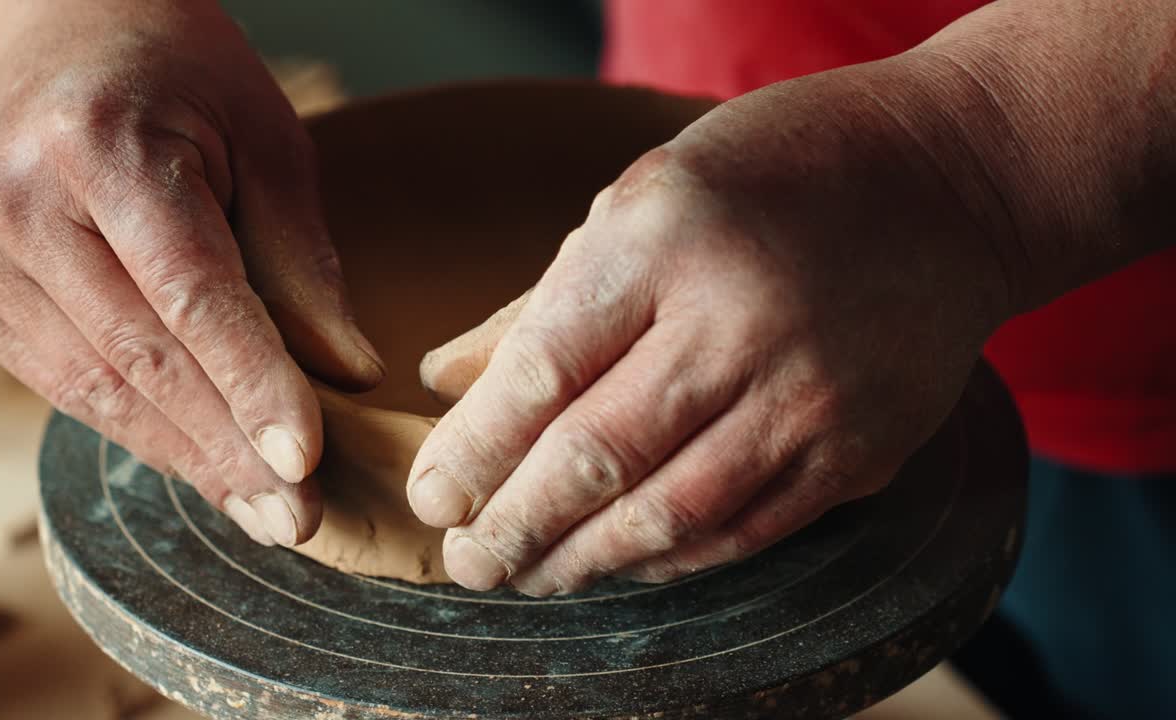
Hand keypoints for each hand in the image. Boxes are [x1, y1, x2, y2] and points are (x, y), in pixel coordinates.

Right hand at [0, 1, 382, 545]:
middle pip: (140, 356)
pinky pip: (66, 385)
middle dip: (228, 448)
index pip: (189, 291)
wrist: (74, 37)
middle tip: (298, 517)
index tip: (305, 461)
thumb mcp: (271, 144)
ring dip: (188, 459)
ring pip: (97, 388)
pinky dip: (141, 431)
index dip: (251, 383)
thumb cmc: (187, 81)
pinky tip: (204, 465)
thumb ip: (303, 263)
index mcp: (101, 145)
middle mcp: (21, 199)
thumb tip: (347, 376)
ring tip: (262, 510)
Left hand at [409, 63, 1016, 592]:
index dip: (475, 449)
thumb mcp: (644, 195)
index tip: (433, 496)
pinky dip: (671, 561)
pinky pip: (747, 534)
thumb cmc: (777, 173)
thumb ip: (546, 298)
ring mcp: (808, 397)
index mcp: (666, 239)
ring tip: (526, 577)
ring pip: (671, 515)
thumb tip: (447, 378)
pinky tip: (623, 563)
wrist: (951, 185)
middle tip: (465, 563)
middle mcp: (738, 322)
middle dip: (514, 528)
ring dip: (582, 562)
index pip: (542, 369)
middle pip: (598, 458)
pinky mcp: (859, 452)